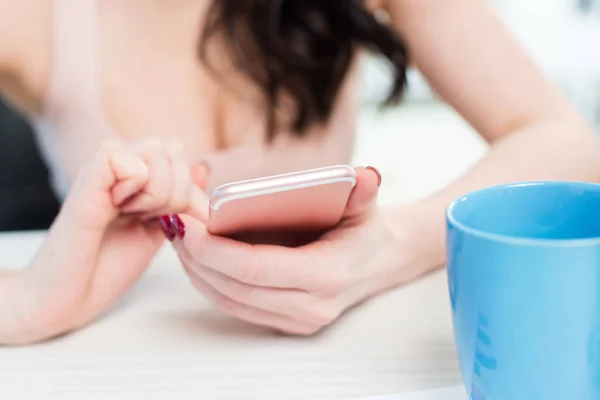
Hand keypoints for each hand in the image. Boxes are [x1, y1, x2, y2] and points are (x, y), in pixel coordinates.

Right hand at [2, 139, 205, 344]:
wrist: (68, 298)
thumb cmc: (108, 267)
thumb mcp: (159, 229)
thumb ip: (181, 199)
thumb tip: (202, 165)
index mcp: (134, 175)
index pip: (179, 156)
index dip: (187, 192)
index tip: (161, 220)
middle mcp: (117, 167)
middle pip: (171, 151)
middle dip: (175, 192)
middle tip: (144, 219)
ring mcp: (101, 171)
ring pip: (154, 150)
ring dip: (156, 192)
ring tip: (129, 215)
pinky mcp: (86, 183)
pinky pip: (122, 158)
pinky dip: (134, 185)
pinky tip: (117, 209)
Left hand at [171, 167, 407, 334]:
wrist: (381, 262)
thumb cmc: (366, 228)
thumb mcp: (366, 203)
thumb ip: (364, 187)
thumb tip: (366, 175)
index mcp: (327, 275)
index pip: (254, 269)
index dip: (213, 249)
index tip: (185, 223)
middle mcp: (311, 307)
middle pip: (234, 288)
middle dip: (195, 257)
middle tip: (173, 224)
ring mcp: (298, 321)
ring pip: (229, 302)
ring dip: (196, 271)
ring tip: (178, 237)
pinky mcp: (287, 323)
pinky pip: (236, 307)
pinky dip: (210, 283)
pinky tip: (196, 257)